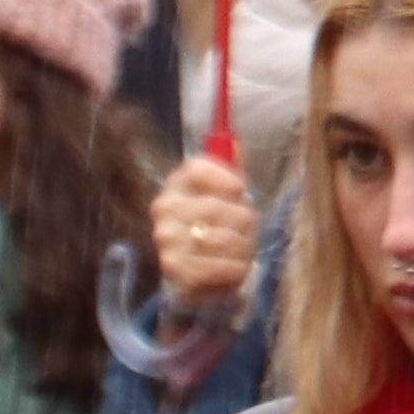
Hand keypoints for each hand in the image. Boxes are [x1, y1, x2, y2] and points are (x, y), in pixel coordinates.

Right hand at [149, 153, 258, 308]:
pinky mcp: (173, 269)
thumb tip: (237, 142)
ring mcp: (165, 239)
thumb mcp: (230, 193)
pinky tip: (237, 267)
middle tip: (249, 229)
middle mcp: (164, 208)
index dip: (225, 178)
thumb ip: (234, 167)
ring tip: (243, 249)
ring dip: (243, 247)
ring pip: (220, 239)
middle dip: (244, 221)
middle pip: (215, 207)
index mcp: (178, 182)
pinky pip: (216, 267)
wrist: (204, 272)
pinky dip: (236, 269)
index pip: (196, 168)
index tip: (241, 190)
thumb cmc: (221, 225)